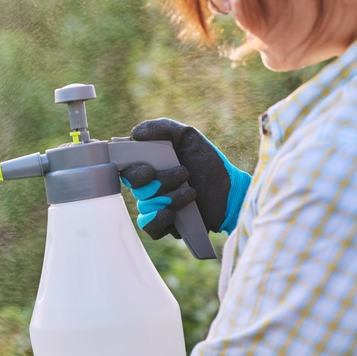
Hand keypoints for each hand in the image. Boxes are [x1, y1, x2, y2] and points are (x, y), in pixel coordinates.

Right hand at [120, 118, 251, 238]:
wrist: (230, 192)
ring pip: (146, 206)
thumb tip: (135, 133)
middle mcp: (148, 187)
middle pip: (136, 188)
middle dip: (160, 182)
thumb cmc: (208, 164)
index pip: (126, 170)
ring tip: (192, 192)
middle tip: (183, 173)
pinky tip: (172, 214)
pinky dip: (157, 220)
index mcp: (150, 166)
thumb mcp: (188, 137)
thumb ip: (163, 128)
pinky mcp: (165, 226)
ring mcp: (155, 207)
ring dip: (170, 198)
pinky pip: (149, 227)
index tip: (149, 170)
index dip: (132, 171)